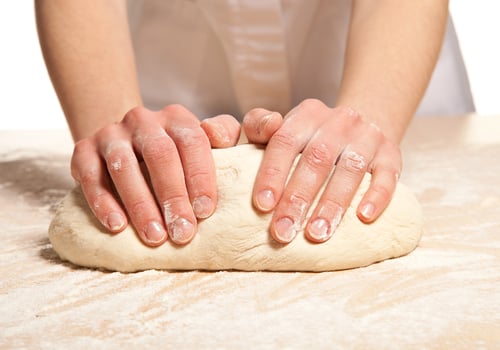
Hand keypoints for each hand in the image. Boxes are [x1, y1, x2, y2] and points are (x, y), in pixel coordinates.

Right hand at [71, 105, 239, 245]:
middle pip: (159, 155)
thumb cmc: (174, 153)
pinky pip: (90, 176)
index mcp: (176, 118)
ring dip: (140, 204)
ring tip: (154, 237)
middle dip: (172, 197)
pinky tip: (117, 226)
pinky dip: (103, 202)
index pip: (192, 142)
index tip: (205, 212)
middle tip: (183, 233)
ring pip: (124, 166)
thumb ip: (224, 136)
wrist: (125, 142)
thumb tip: (223, 140)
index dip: (200, 176)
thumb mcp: (202, 142)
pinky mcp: (83, 149)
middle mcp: (143, 120)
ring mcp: (111, 134)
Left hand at [243, 99, 401, 243]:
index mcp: (306, 114)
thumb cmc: (313, 137)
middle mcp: (338, 120)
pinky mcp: (391, 153)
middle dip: (298, 199)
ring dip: (332, 204)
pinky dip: (377, 196)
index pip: (284, 141)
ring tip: (317, 235)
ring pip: (350, 169)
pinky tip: (364, 219)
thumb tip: (216, 133)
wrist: (362, 124)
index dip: (272, 173)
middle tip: (283, 233)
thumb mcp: (286, 128)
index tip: (262, 206)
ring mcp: (367, 136)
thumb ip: (257, 130)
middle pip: (315, 159)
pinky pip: (388, 174)